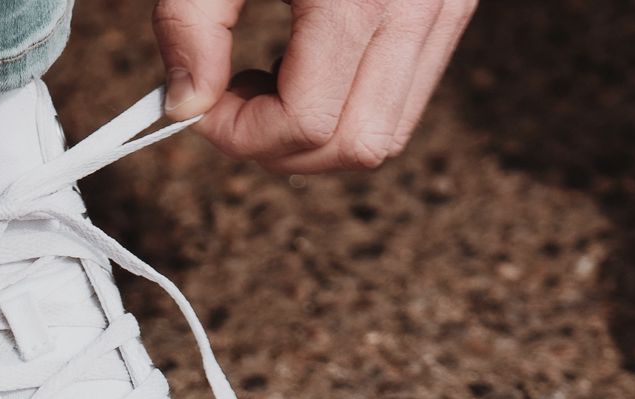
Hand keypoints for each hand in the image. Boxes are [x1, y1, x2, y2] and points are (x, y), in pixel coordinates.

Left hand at [154, 0, 477, 172]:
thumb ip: (189, 27)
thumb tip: (184, 105)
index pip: (308, 123)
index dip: (242, 136)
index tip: (201, 109)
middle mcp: (420, 4)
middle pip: (357, 146)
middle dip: (280, 148)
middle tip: (230, 106)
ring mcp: (446, 7)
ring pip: (387, 133)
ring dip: (316, 134)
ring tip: (266, 81)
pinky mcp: (449, 5)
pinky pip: (402, 95)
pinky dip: (347, 104)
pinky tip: (302, 62)